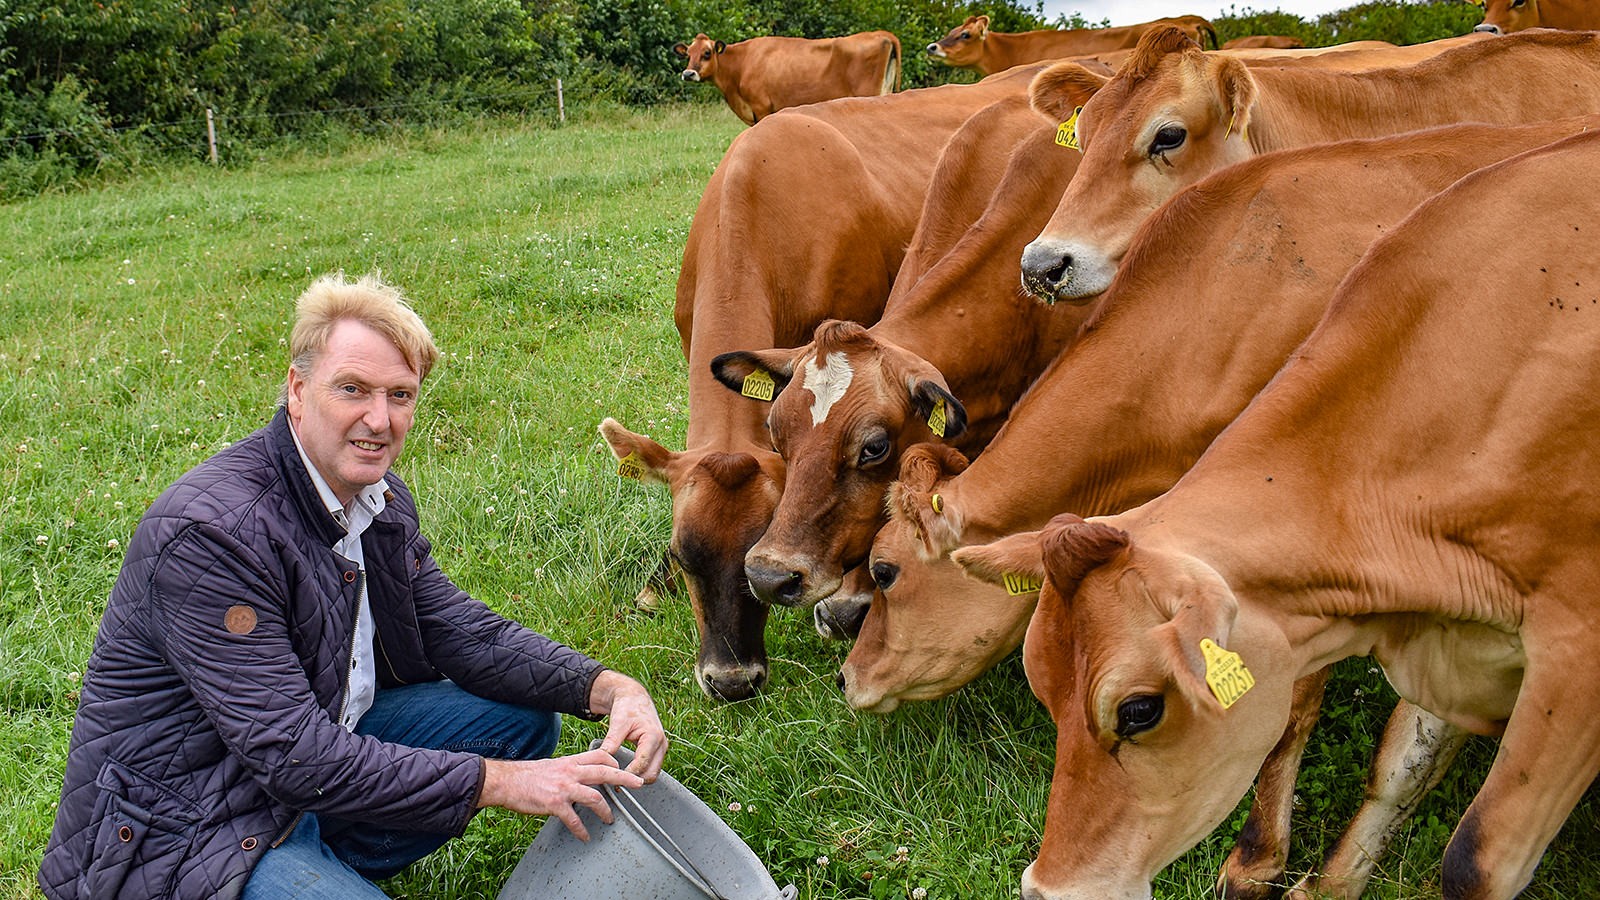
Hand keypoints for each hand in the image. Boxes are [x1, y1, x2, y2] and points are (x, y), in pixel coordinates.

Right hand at [479, 749, 642, 840]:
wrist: (507, 781)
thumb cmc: (529, 775)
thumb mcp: (554, 765)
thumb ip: (570, 769)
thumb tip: (583, 775)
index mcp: (571, 761)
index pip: (600, 756)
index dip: (615, 762)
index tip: (622, 771)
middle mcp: (570, 772)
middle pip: (605, 772)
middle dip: (624, 778)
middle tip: (638, 784)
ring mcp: (564, 788)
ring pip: (595, 797)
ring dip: (605, 810)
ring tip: (609, 820)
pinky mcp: (554, 804)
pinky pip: (574, 819)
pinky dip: (581, 830)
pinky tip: (584, 836)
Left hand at [588, 670, 667, 782]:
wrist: (635, 698)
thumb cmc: (628, 707)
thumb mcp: (618, 723)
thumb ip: (612, 741)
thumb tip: (603, 760)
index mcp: (653, 736)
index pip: (642, 764)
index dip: (628, 774)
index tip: (614, 780)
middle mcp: (661, 744)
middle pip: (651, 774)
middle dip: (635, 780)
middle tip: (616, 783)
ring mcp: (661, 749)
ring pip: (652, 773)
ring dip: (638, 778)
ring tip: (619, 780)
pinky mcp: (657, 751)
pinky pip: (651, 768)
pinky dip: (640, 773)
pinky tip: (626, 773)